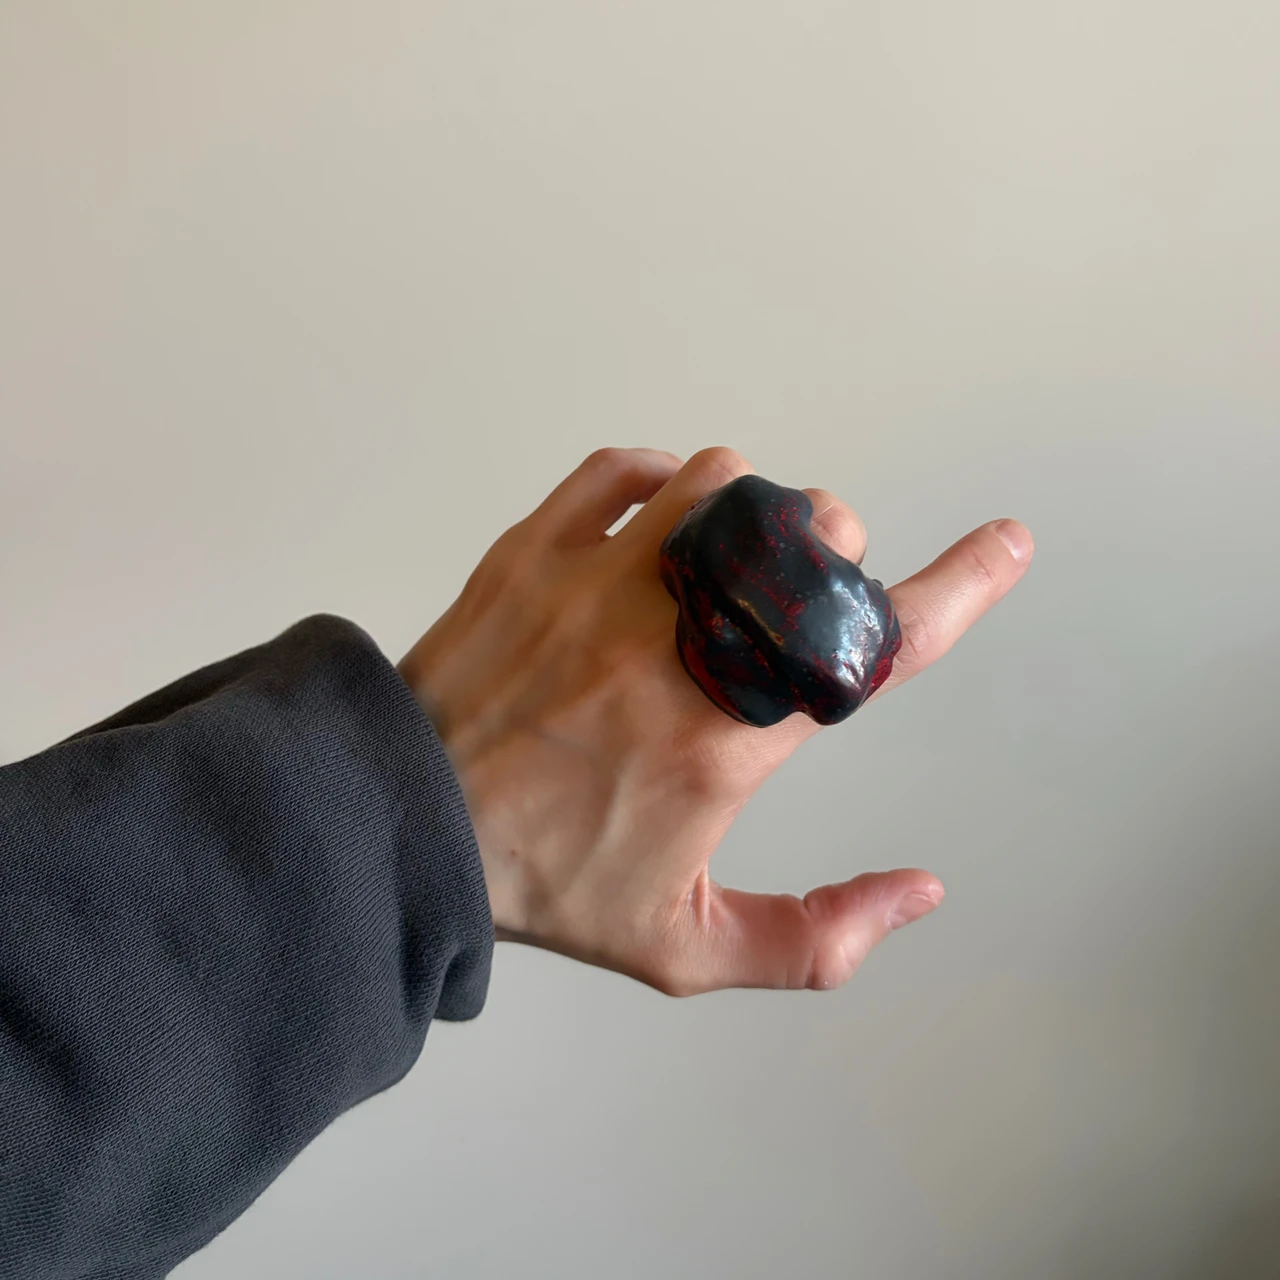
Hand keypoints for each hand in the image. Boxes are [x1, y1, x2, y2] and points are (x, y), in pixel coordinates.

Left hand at [397, 447, 1032, 994]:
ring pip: (724, 482)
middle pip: (809, 540)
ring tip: (729, 562)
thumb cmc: (543, 884)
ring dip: (754, 511)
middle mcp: (675, 642)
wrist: (401, 828)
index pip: (871, 648)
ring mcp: (598, 581)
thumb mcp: (683, 949)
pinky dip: (661, 478)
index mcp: (726, 736)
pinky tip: (659, 519)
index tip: (1003, 545)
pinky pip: (621, 468)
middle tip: (801, 596)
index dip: (959, 589)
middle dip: (835, 556)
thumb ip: (815, 939)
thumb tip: (919, 894)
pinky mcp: (532, 550)